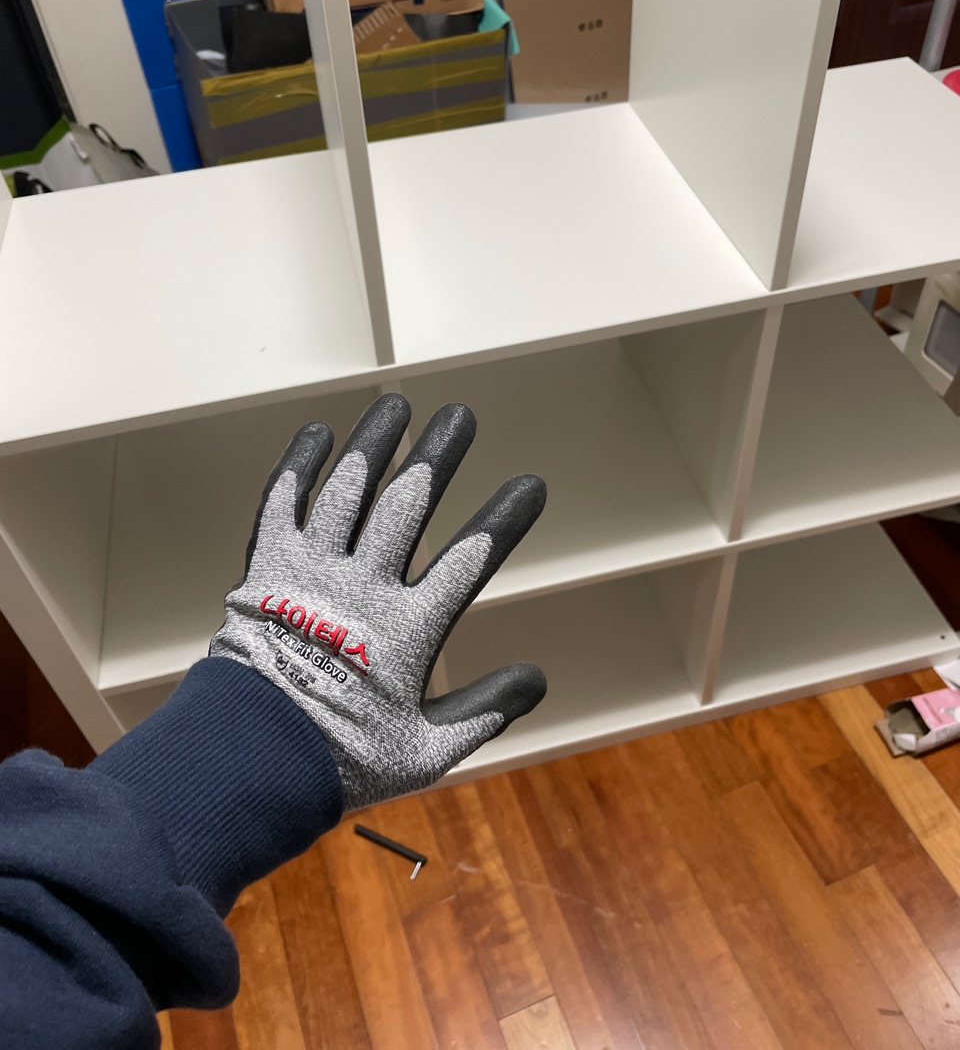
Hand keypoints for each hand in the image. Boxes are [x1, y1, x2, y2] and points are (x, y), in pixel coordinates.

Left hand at [209, 394, 546, 808]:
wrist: (245, 759)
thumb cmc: (339, 760)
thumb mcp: (425, 751)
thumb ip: (485, 711)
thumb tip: (539, 679)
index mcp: (406, 630)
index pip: (470, 560)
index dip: (504, 519)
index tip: (531, 484)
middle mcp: (361, 587)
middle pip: (409, 506)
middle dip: (438, 455)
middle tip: (461, 416)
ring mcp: (309, 572)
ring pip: (349, 491)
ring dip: (375, 444)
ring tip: (397, 404)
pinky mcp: (264, 568)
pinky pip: (281, 503)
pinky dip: (298, 465)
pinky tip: (318, 433)